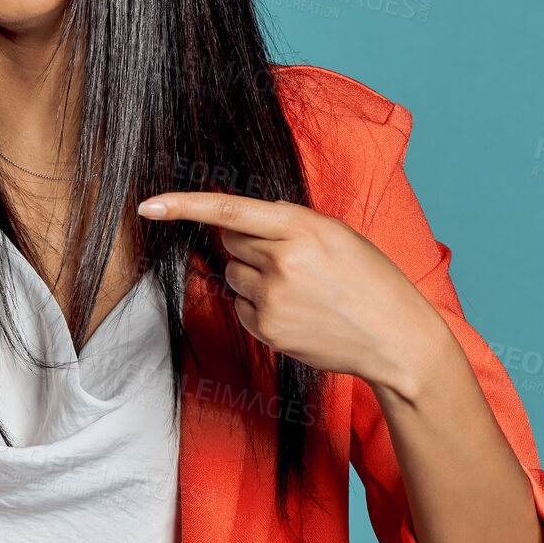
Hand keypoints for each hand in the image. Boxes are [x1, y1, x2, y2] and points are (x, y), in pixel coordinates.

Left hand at [136, 191, 446, 392]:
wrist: (396, 337)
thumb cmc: (368, 280)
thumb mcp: (334, 236)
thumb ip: (284, 225)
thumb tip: (231, 225)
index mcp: (301, 227)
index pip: (229, 210)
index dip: (183, 205)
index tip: (147, 205)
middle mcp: (281, 260)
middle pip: (230, 242)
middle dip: (249, 245)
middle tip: (292, 260)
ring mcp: (272, 297)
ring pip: (233, 275)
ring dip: (254, 278)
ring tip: (301, 290)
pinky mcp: (267, 329)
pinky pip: (240, 307)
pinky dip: (258, 307)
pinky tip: (296, 312)